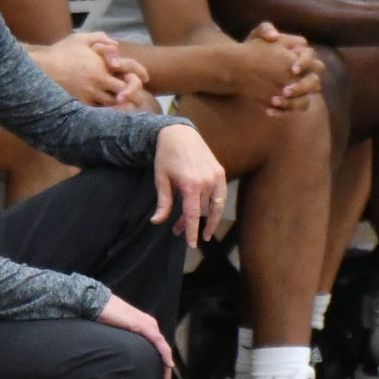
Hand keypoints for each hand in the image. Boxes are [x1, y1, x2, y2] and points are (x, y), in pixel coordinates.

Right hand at [37, 30, 150, 107]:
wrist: (40, 68)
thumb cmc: (61, 52)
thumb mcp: (80, 38)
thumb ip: (100, 38)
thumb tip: (115, 44)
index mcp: (101, 65)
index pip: (129, 70)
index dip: (139, 75)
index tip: (145, 79)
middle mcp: (99, 81)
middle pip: (126, 92)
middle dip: (133, 94)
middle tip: (138, 96)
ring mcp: (90, 95)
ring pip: (114, 105)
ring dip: (122, 105)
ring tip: (128, 107)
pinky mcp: (80, 105)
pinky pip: (99, 113)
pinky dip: (107, 114)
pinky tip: (110, 114)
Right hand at [96, 293, 175, 378]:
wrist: (97, 304)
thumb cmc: (103, 318)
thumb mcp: (117, 335)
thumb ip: (124, 344)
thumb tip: (122, 361)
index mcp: (144, 327)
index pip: (156, 349)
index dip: (158, 366)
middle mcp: (150, 326)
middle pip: (161, 352)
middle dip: (163, 371)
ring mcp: (148, 325)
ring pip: (163, 349)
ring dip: (165, 367)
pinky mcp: (144, 325)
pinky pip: (159, 343)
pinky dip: (164, 354)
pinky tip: (168, 365)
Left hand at [151, 119, 227, 247]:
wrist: (179, 133)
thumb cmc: (167, 156)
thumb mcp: (161, 180)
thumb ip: (163, 203)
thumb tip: (157, 222)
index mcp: (191, 184)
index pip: (194, 215)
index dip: (192, 232)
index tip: (192, 245)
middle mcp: (207, 181)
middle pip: (202, 212)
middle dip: (190, 223)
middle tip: (177, 229)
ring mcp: (216, 176)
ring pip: (215, 207)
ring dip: (207, 219)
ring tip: (200, 229)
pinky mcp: (221, 172)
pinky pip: (221, 196)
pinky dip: (215, 207)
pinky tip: (208, 213)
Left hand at [234, 22, 321, 112]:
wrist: (241, 66)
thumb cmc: (253, 48)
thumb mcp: (257, 36)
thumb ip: (265, 30)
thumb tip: (274, 36)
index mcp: (300, 53)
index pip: (311, 56)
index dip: (305, 63)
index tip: (292, 70)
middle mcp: (304, 71)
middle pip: (315, 80)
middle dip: (303, 86)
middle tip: (286, 89)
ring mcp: (299, 88)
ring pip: (307, 99)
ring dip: (294, 102)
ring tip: (275, 101)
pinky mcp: (290, 100)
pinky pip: (293, 109)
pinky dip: (283, 111)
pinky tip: (268, 110)